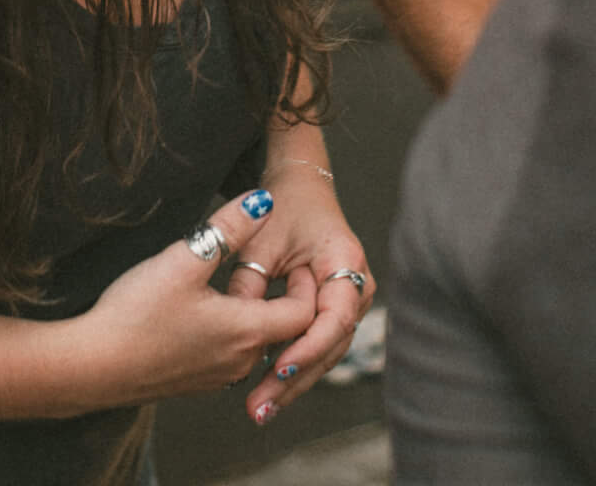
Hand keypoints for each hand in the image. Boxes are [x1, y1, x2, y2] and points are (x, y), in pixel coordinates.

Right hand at [61, 187, 314, 410]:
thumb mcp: (185, 258)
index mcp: (246, 332)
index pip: (304, 314)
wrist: (91, 367)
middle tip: (275, 260)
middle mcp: (239, 362)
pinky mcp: (194, 382)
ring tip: (243, 279)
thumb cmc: (137, 314)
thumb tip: (264, 199)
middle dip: (284, 296)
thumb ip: (229, 228)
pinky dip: (234, 331)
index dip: (306, 284)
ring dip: (257, 314)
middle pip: (283, 331)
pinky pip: (230, 355)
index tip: (293, 257)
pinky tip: (209, 307)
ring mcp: (216, 377)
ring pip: (255, 344)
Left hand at [224, 164, 372, 424]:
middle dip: (295, 378)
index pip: (335, 316)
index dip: (308, 346)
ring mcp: (349, 301)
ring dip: (294, 381)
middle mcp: (356, 285)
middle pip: (330, 344)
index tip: (278, 368)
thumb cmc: (282, 206)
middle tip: (261, 406)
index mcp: (346, 260)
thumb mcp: (261, 239)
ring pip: (324, 351)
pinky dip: (293, 367)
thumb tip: (238, 327)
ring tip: (260, 409)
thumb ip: (251, 281)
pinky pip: (316, 344)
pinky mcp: (333, 310)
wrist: (300, 186)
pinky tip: (268, 392)